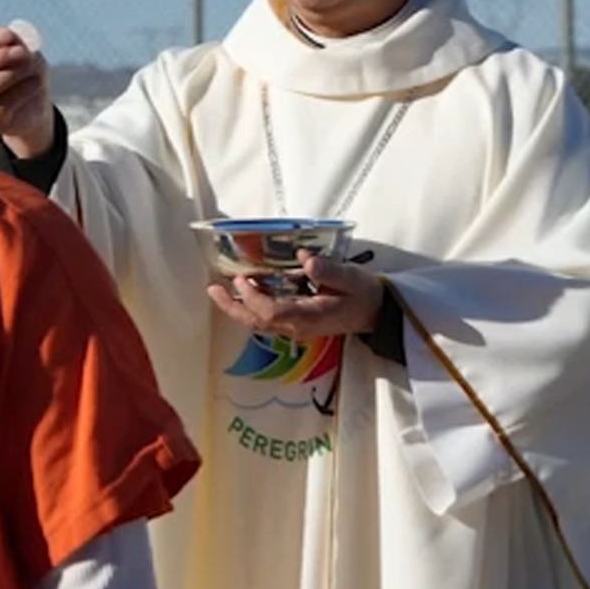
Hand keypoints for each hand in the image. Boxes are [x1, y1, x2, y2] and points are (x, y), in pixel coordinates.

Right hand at [0, 27, 54, 156]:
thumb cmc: (25, 71)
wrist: (36, 103)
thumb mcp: (24, 52)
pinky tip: (35, 83)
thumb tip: (8, 35)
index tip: (6, 34)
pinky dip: (21, 92)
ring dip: (7, 75)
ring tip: (28, 66)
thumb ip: (15, 42)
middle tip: (20, 52)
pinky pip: (1, 106)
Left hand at [207, 249, 383, 339]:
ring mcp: (296, 328)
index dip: (253, 297)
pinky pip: (267, 320)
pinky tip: (245, 293)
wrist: (377, 313)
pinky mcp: (297, 324)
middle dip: (233, 307)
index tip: (242, 278)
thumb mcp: (352, 278)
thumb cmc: (364, 294)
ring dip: (238, 309)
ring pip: (259, 323)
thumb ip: (330, 270)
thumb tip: (305, 260)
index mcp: (309, 317)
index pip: (272, 312)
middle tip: (212, 289)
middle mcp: (297, 327)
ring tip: (219, 291)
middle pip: (257, 322)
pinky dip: (251, 308)